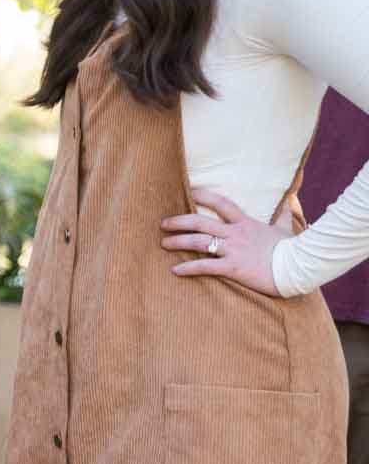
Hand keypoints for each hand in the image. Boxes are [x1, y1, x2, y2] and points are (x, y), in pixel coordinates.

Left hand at [161, 189, 283, 295]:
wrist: (300, 267)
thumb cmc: (292, 249)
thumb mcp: (285, 228)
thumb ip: (282, 214)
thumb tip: (289, 200)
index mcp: (246, 223)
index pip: (221, 203)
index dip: (203, 196)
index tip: (189, 192)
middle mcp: (236, 234)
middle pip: (201, 222)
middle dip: (179, 221)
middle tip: (163, 224)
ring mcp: (234, 250)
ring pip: (199, 242)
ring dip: (178, 242)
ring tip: (164, 243)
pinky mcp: (233, 268)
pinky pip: (205, 266)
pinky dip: (188, 268)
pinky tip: (175, 270)